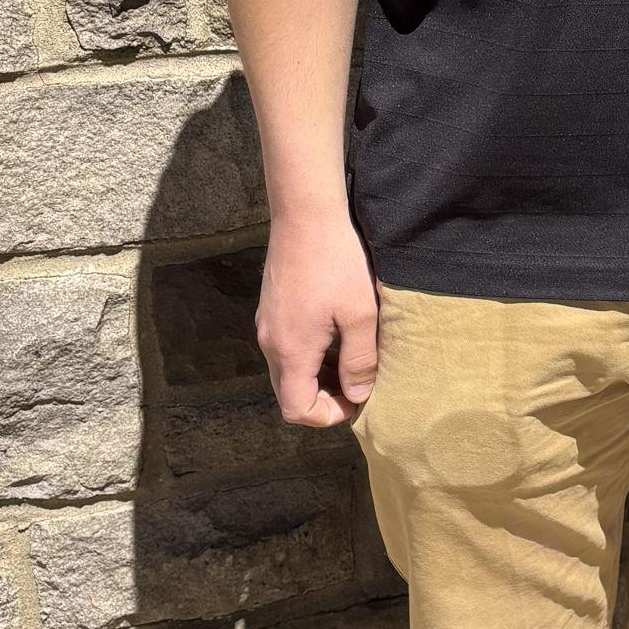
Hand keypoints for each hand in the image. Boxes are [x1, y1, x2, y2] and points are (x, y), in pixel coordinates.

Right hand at [256, 209, 379, 426]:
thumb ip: (360, 360)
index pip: (296, 410)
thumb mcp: (360, 313)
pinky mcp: (272, 305)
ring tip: (352, 356)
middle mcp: (270, 342)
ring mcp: (267, 322)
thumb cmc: (336, 261)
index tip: (357, 399)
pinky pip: (287, 345)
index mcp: (290, 352)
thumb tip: (359, 395)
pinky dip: (309, 352)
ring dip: (317, 373)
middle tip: (358, 381)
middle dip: (323, 397)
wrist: (305, 212)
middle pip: (289, 392)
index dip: (327, 415)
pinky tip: (335, 331)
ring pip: (287, 368)